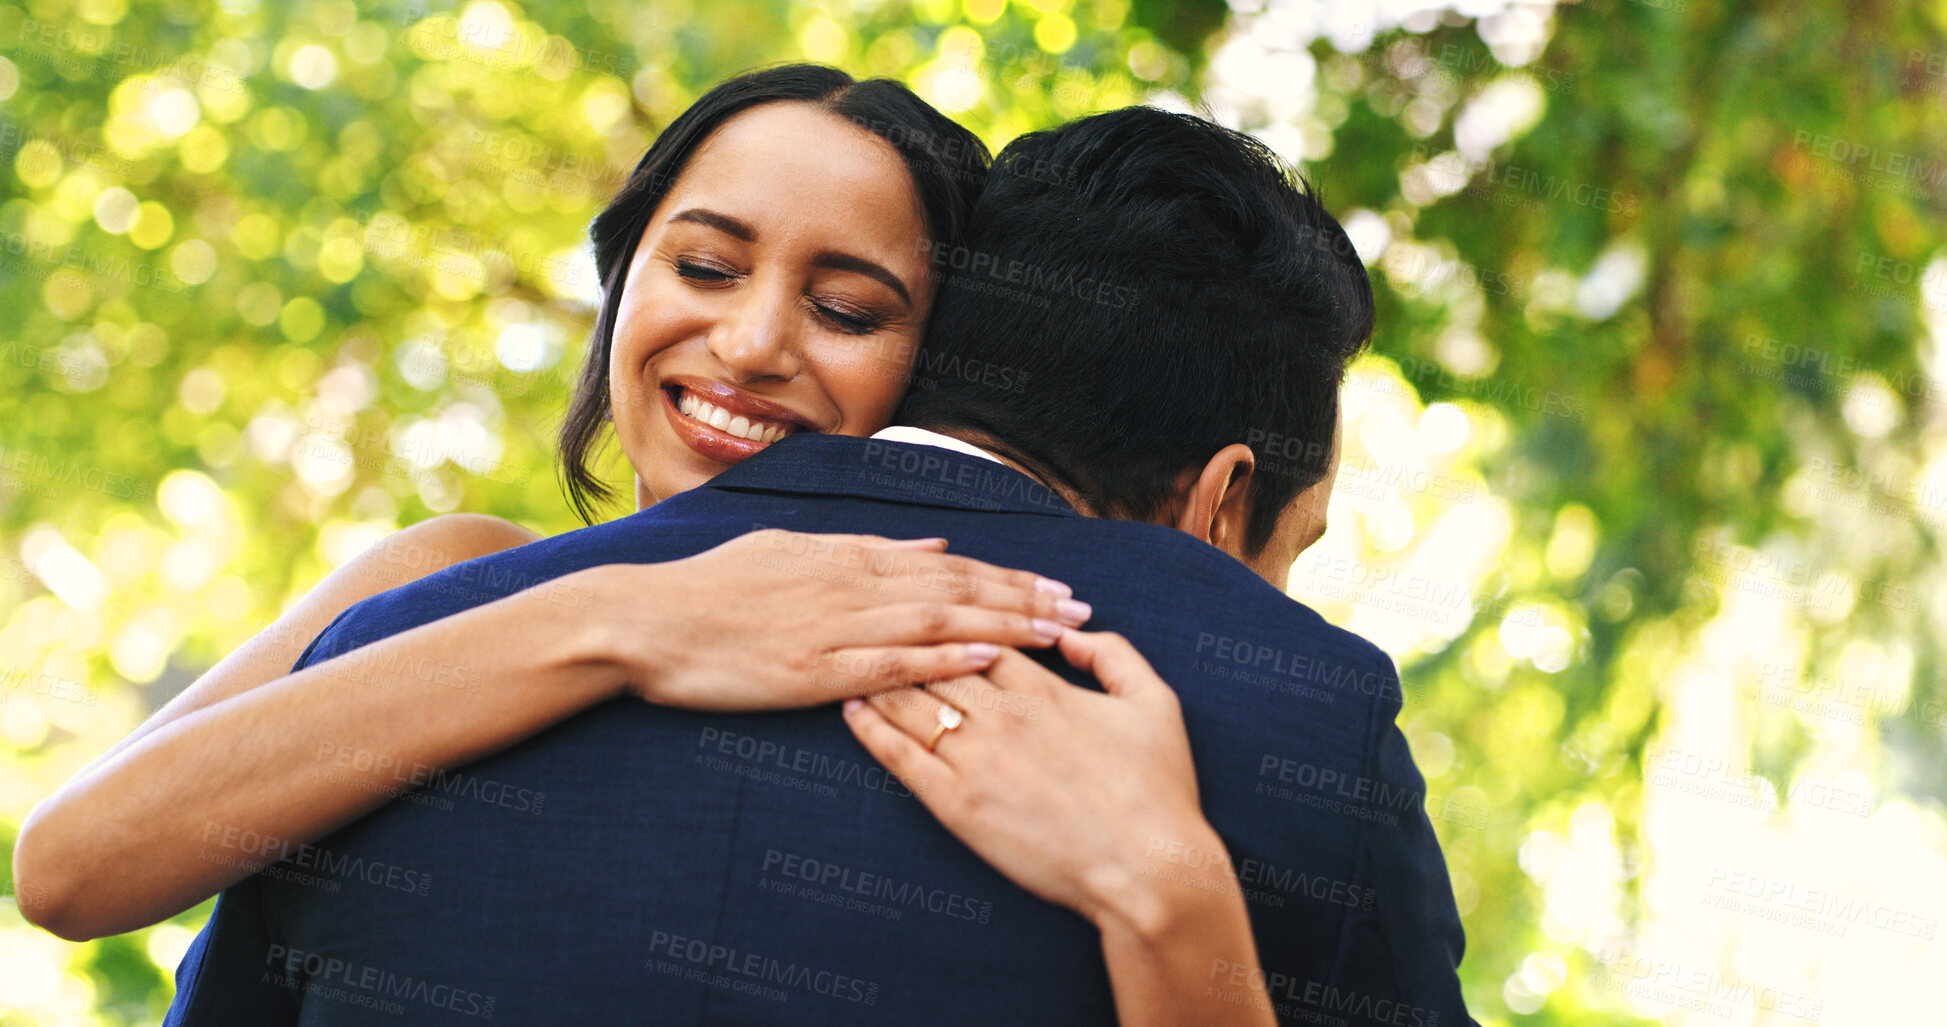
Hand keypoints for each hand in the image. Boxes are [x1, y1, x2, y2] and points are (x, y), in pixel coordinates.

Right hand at [582, 529, 1091, 709]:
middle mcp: (852, 585)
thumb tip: (930, 546)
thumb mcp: (791, 550)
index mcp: (848, 557)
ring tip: (1055, 635)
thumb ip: (865, 550)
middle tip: (1081, 610)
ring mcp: (835, 627)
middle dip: (1025, 600)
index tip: (1056, 587)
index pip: (947, 567)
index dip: (1007, 577)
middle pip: (958, 591)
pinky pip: (892, 665)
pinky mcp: (815, 670)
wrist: (644, 621)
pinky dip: (944, 662)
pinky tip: (987, 665)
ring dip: (1004, 627)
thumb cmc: (711, 589)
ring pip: (938, 623)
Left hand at [841, 631, 1220, 928]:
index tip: (928, 611)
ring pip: (911, 701)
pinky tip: (851, 709)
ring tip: (852, 656)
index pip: (981, 635)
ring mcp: (976, 760)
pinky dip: (870, 728)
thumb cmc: (1159, 790)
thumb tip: (1070, 633)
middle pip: (935, 660)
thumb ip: (1114, 656)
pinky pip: (899, 756)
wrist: (1149, 870)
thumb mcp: (1156, 703)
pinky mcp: (957, 805)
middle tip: (869, 622)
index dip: (954, 622)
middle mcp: (1003, 716)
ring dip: (879, 675)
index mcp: (1045, 689)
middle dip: (904, 639)